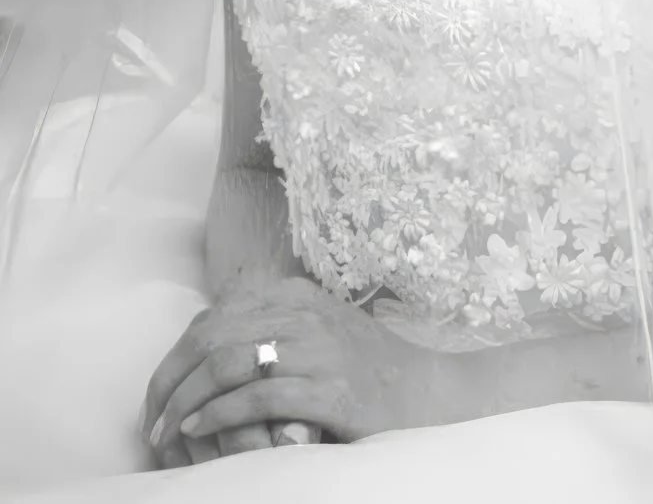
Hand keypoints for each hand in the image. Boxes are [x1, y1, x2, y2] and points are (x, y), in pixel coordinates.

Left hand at [141, 277, 419, 460]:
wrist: (429, 391)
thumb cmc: (364, 367)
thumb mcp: (317, 331)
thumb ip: (271, 327)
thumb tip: (207, 342)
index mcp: (296, 296)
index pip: (214, 317)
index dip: (175, 356)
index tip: (157, 393)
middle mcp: (305, 315)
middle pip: (213, 337)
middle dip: (171, 379)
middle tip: (150, 418)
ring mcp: (321, 351)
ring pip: (229, 362)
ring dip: (186, 398)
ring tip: (165, 429)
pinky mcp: (332, 392)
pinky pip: (259, 395)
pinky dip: (219, 412)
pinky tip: (198, 428)